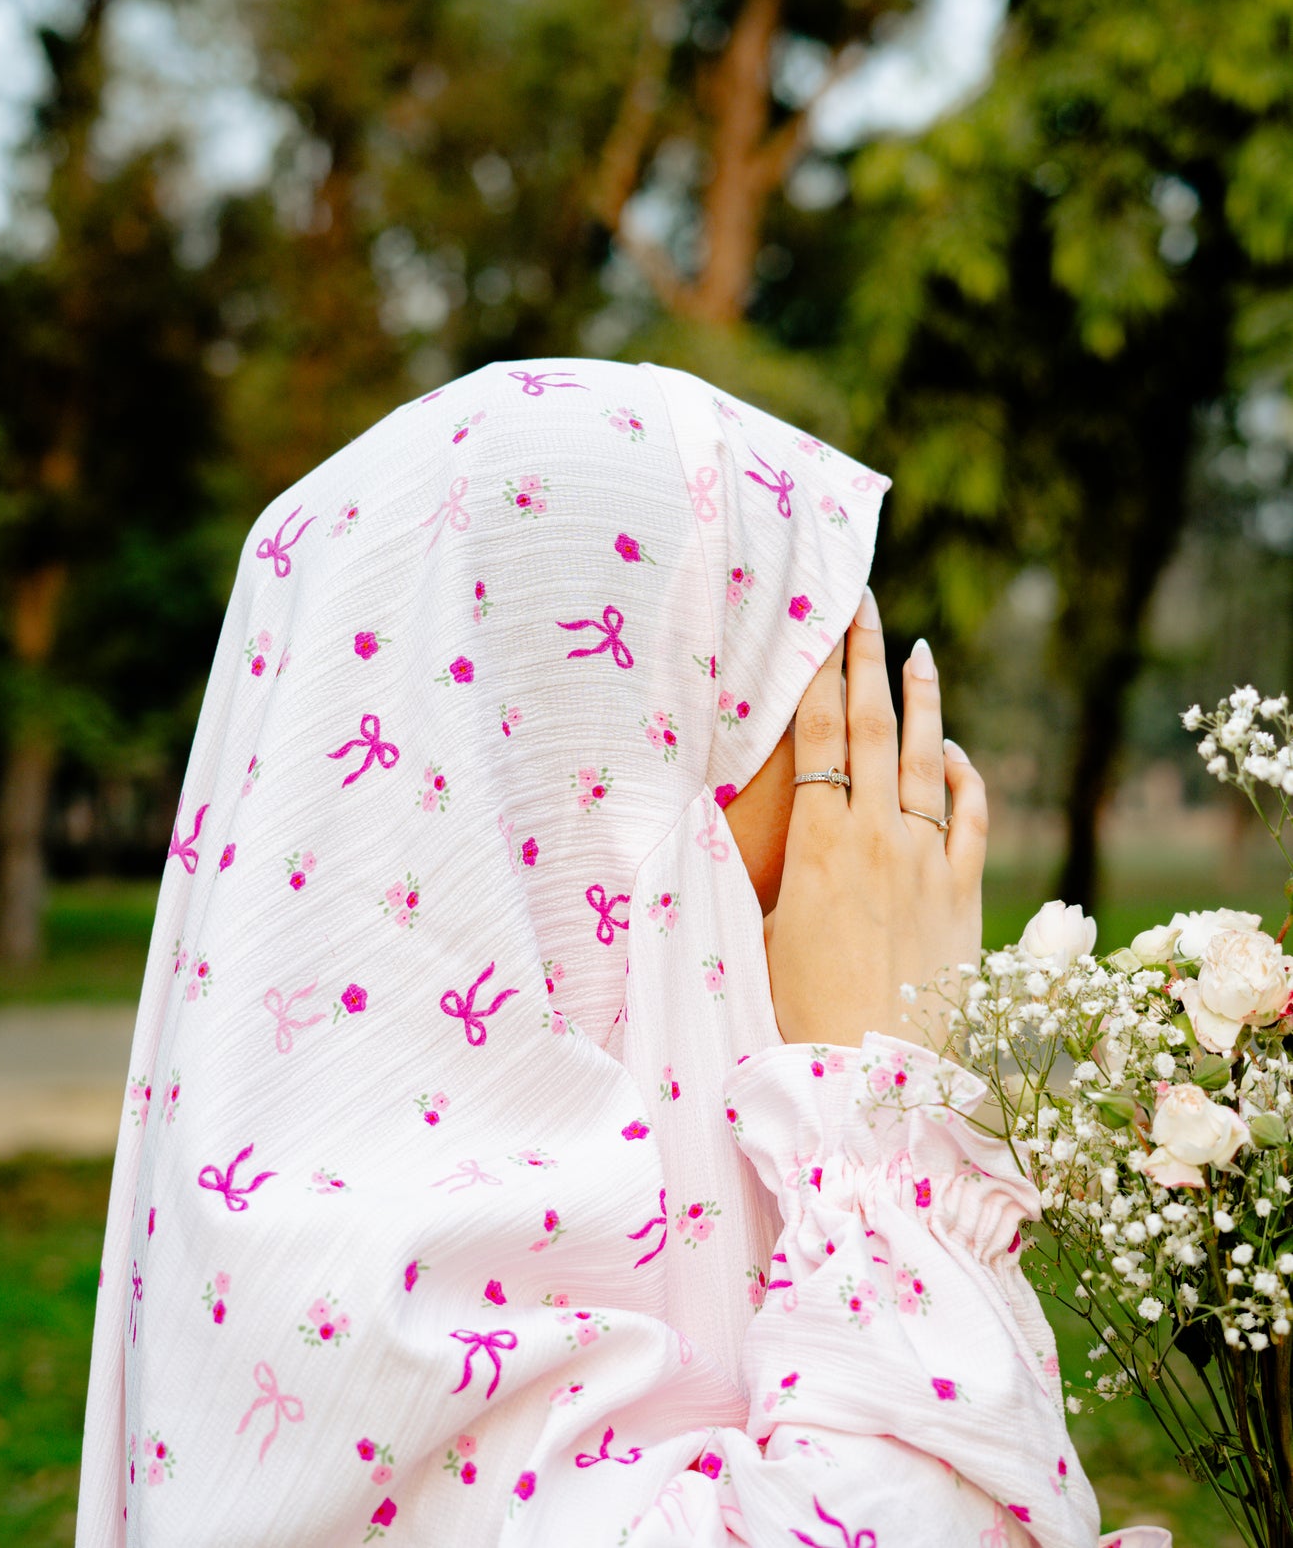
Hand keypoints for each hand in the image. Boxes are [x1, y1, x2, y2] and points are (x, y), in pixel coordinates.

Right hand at [764, 587, 986, 1048]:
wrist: (873, 1081)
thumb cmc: (798, 1013)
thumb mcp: (758, 934)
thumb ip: (754, 871)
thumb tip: (715, 826)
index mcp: (820, 844)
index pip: (820, 735)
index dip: (820, 672)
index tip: (819, 621)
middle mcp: (879, 838)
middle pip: (874, 727)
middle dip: (866, 658)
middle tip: (862, 602)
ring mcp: (928, 861)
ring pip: (928, 759)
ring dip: (922, 701)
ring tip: (917, 652)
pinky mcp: (963, 893)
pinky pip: (970, 815)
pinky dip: (962, 774)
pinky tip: (951, 750)